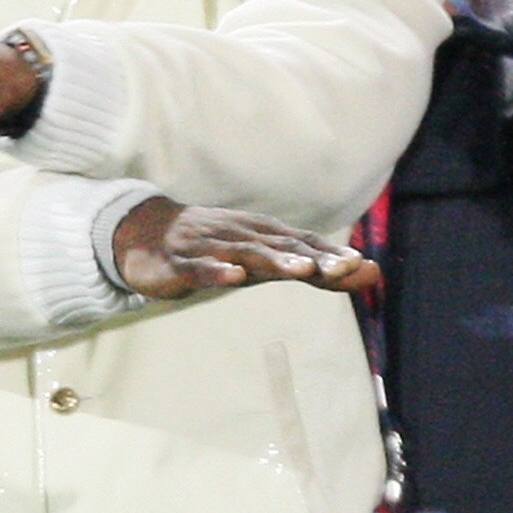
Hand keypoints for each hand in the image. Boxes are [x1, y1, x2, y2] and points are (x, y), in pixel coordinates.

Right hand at [111, 196, 380, 302]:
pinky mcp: (181, 264)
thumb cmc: (216, 250)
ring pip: (247, 254)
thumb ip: (310, 269)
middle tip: (346, 267)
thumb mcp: (264, 261)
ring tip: (302, 269)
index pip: (305, 244)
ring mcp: (211, 248)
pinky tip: (233, 277)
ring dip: (276, 261)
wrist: (146, 235)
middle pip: (284, 247)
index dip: (333, 255)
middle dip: (315, 257)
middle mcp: (242, 236)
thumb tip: (367, 273)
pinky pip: (201, 268)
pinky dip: (218, 271)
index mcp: (263, 236)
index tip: (363, 266)